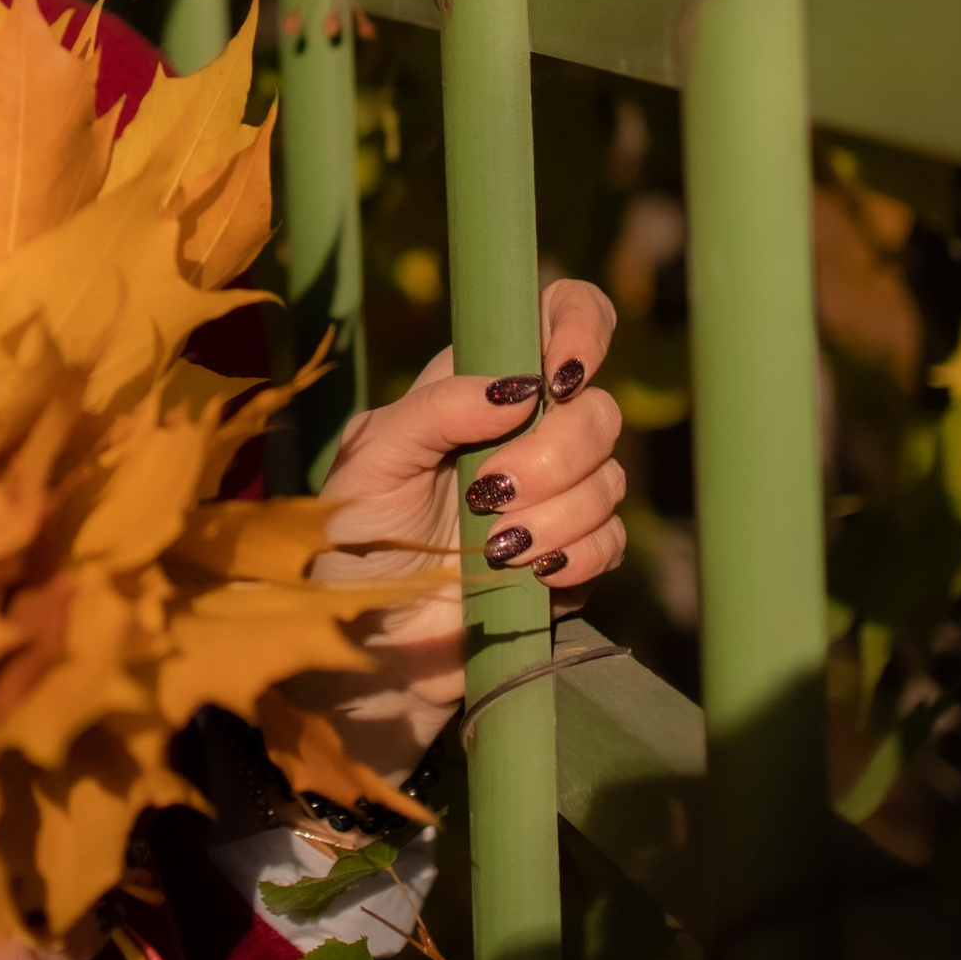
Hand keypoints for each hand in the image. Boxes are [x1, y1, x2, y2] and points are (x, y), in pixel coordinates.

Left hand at [282, 275, 624, 780]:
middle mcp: (526, 433)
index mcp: (477, 387)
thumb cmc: (350, 538)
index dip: (582, 329)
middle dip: (553, 454)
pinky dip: (574, 556)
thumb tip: (518, 387)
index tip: (561, 379)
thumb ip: (437, 407)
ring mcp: (555, 497)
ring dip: (556, 514)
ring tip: (490, 548)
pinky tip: (528, 573)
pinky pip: (610, 543)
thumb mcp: (372, 457)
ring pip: (610, 479)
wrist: (362, 641)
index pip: (559, 317)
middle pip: (598, 410)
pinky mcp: (570, 560)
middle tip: (490, 494)